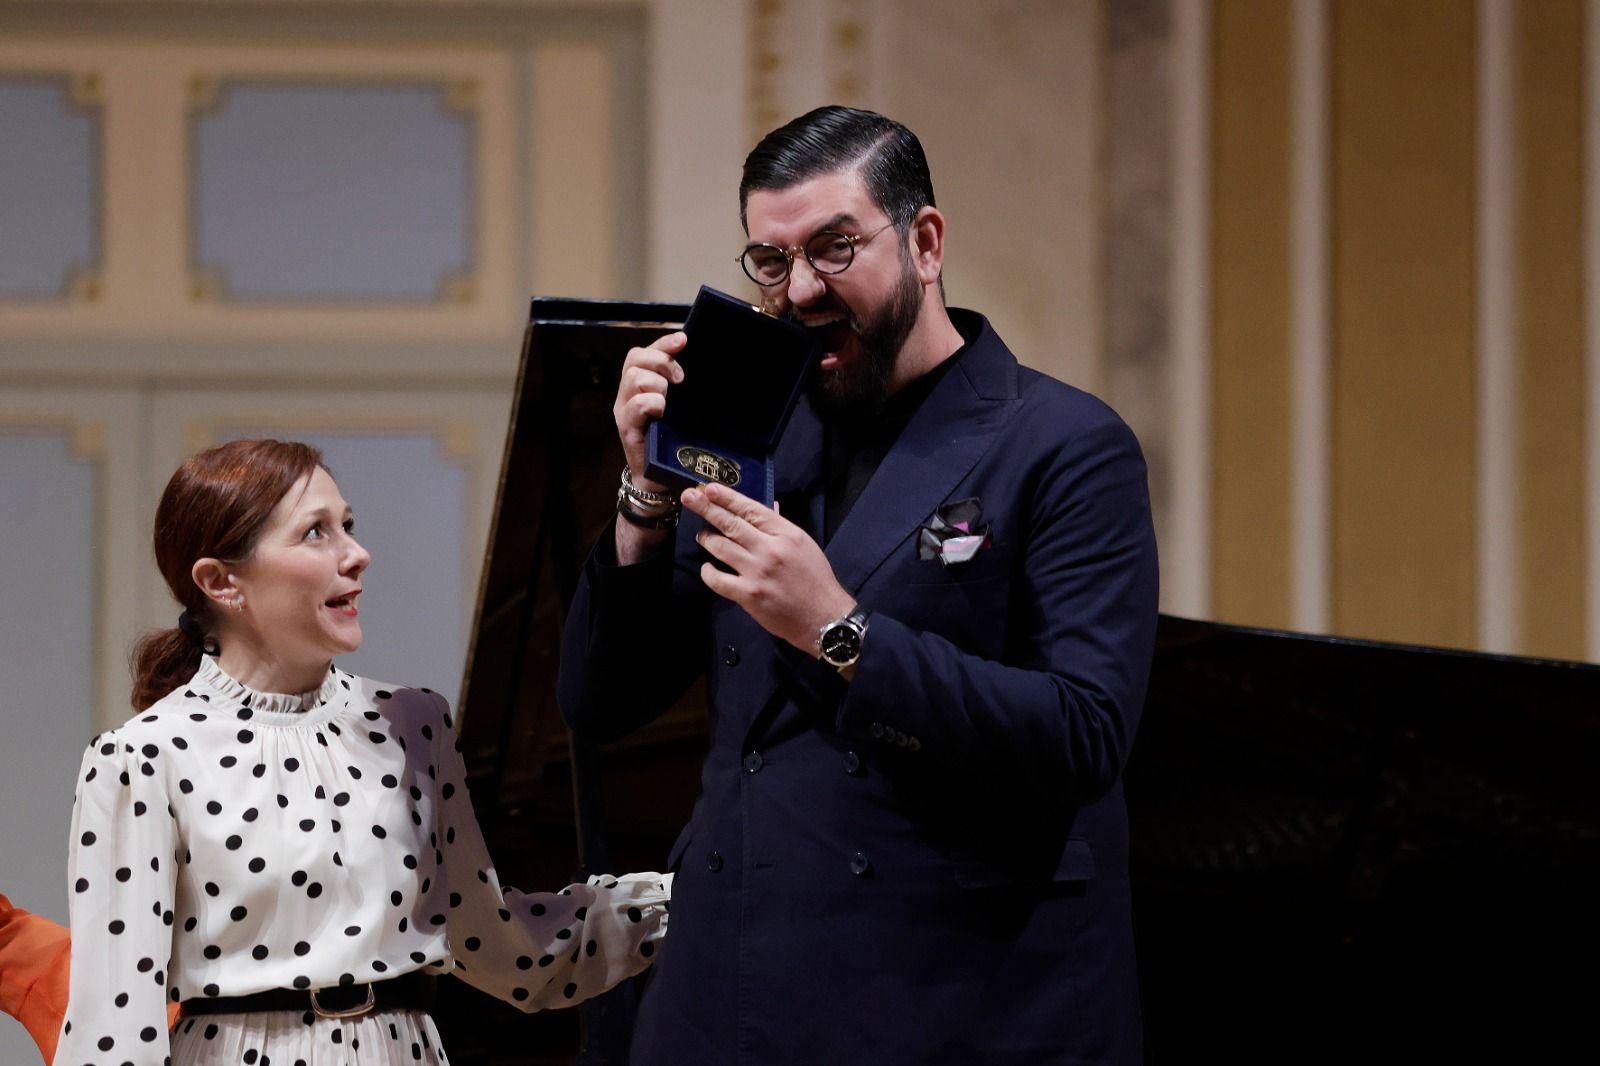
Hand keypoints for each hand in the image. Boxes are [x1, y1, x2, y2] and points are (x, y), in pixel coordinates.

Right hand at [614, 331, 685, 490]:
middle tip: (679, 380)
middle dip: (661, 362)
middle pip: (635, 357)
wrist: (656, 477)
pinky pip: (637, 403)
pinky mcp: (626, 427)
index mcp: (638, 385)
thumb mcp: (676, 408)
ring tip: (669, 401)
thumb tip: (699, 367)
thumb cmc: (669, 441)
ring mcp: (624, 409)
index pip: (643, 351)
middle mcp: (627, 393)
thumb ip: (679, 388)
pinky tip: (663, 412)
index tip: (684, 339)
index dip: (663, 342)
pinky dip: (653, 403)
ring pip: (635, 377)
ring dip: (657, 384)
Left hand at [683, 482, 854, 653]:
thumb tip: (765, 508)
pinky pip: (717, 579)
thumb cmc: (815, 580)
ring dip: (706, 538)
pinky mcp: (748, 595)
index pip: (750, 509)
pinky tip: (707, 569)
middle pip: (730, 523)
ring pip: (720, 547)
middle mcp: (769, 549)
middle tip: (688, 496)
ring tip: (702, 535)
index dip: (727, 497)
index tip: (708, 488)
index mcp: (786, 534)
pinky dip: (708, 572)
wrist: (824, 617)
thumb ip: (780, 528)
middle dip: (706, 508)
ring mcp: (757, 572)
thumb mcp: (803, 546)